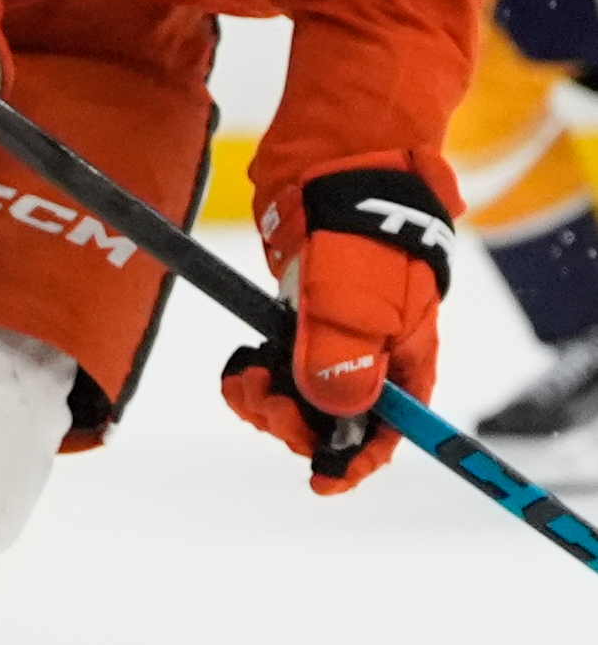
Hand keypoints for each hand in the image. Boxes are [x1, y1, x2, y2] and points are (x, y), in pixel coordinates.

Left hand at [220, 166, 453, 492]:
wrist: (334, 162)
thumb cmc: (361, 230)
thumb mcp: (357, 304)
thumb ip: (344, 366)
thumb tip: (334, 419)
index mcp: (405, 359)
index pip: (391, 432)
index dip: (357, 463)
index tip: (322, 482)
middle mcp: (371, 354)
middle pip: (335, 422)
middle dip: (296, 425)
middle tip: (266, 401)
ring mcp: (331, 335)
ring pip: (297, 400)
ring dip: (266, 402)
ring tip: (244, 374)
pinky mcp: (296, 318)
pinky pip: (272, 371)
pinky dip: (251, 375)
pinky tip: (240, 358)